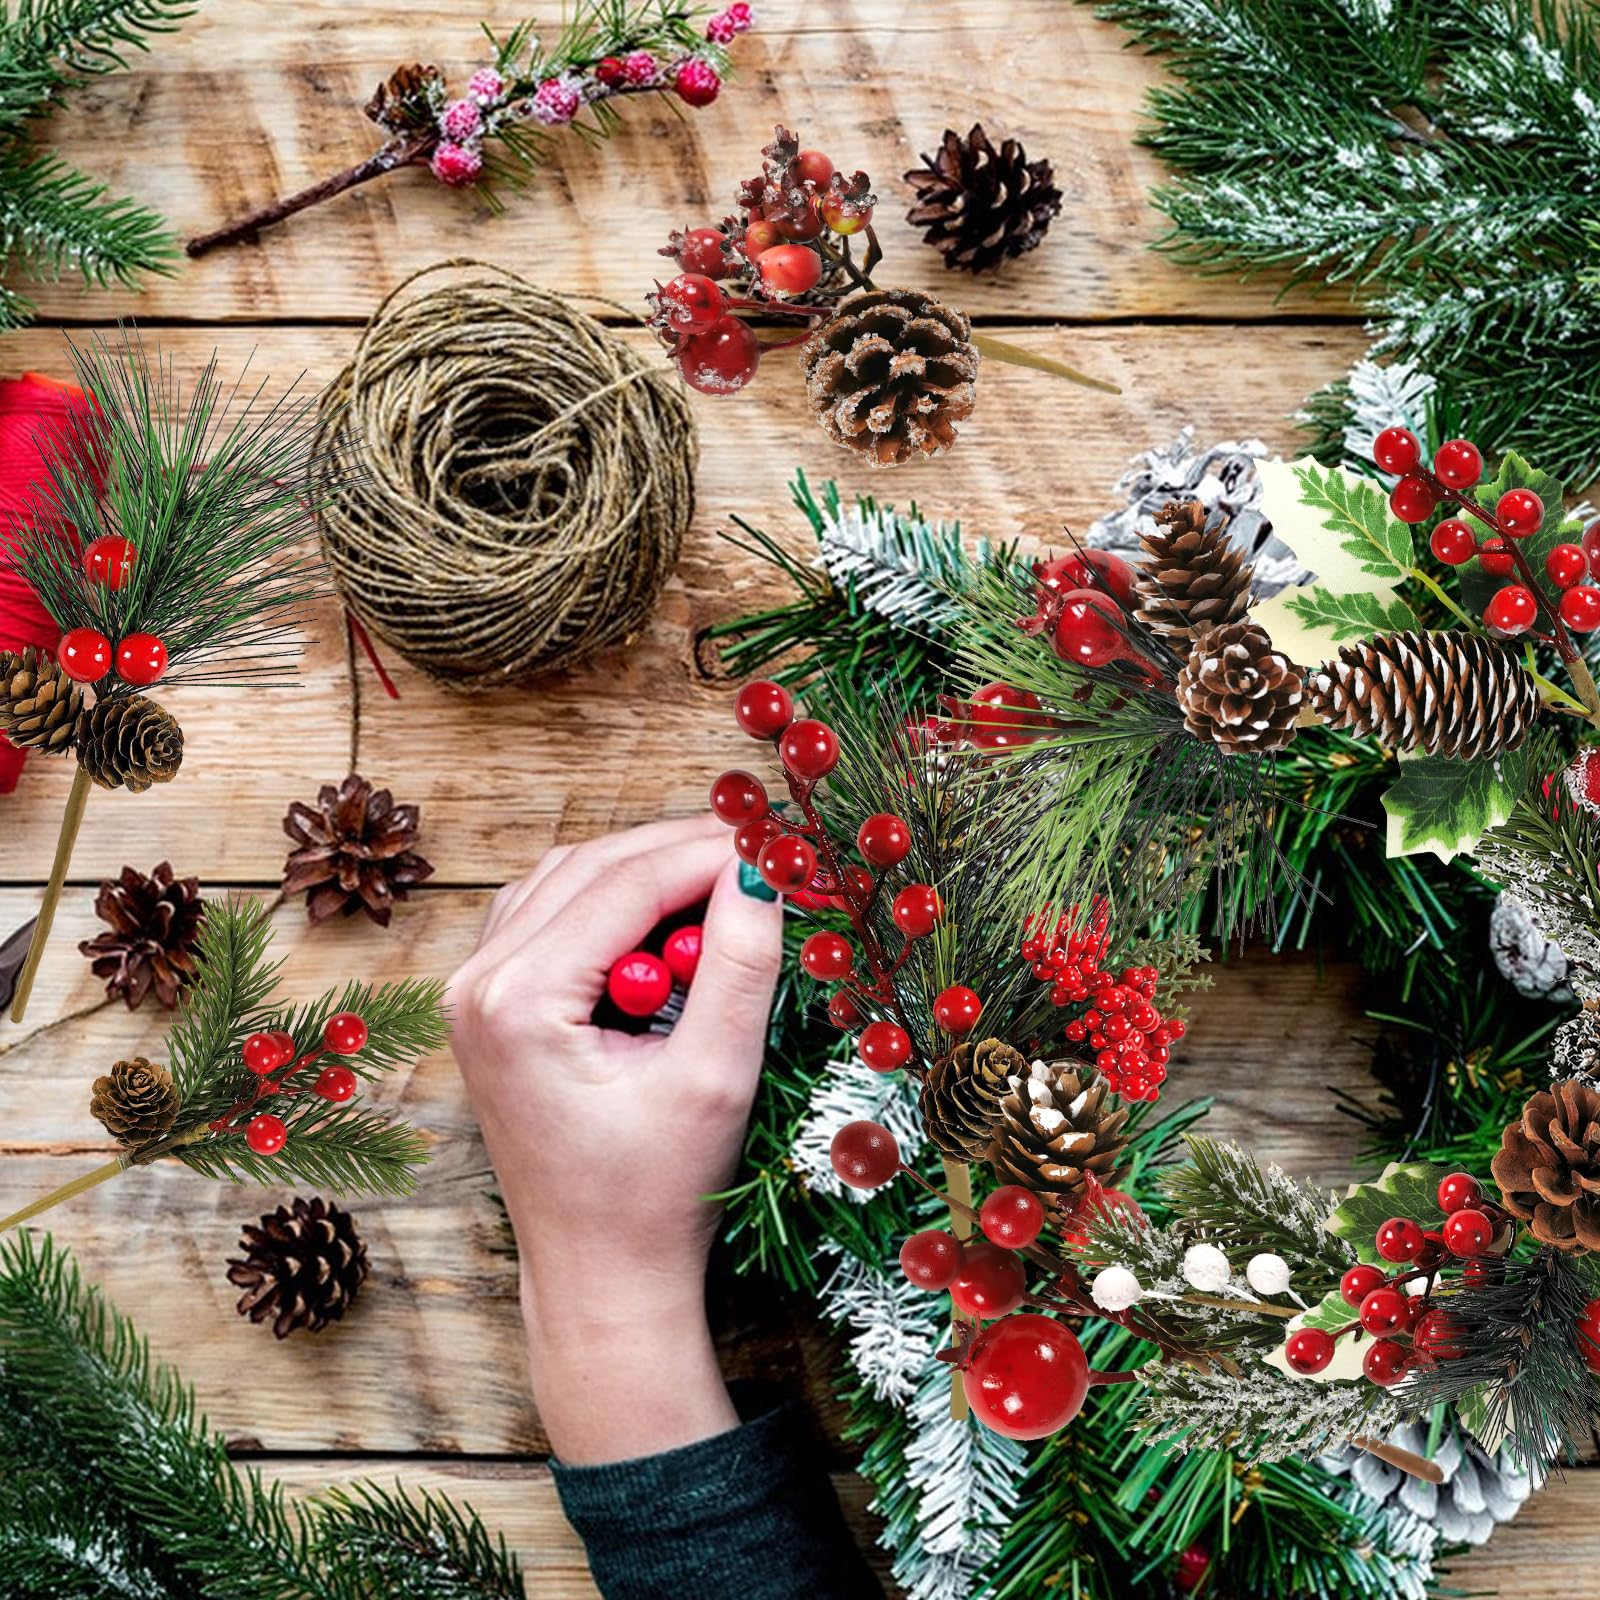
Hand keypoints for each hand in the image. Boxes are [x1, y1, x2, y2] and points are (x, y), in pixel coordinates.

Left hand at [448, 814, 782, 1462]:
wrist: (602, 1274)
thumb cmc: (657, 1194)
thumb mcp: (714, 1077)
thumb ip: (740, 964)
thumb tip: (763, 869)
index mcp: (517, 1001)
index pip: (627, 881)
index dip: (711, 849)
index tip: (779, 838)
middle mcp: (477, 983)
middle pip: (591, 865)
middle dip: (681, 851)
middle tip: (761, 854)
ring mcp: (473, 992)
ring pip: (567, 879)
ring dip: (646, 871)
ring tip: (724, 888)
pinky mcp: (490, 1004)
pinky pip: (549, 914)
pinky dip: (611, 902)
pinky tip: (668, 925)